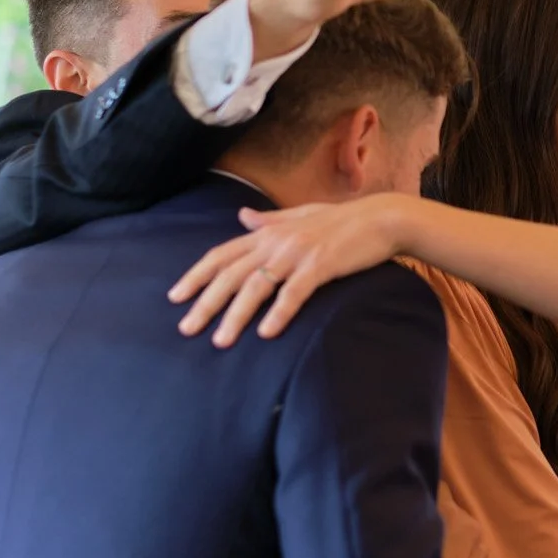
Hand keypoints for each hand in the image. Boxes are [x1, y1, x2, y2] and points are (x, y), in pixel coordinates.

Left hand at [167, 196, 408, 346]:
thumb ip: (268, 219)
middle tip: (187, 329)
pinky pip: (293, 293)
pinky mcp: (321, 266)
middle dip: (205, 303)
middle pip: (231, 274)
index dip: (196, 275)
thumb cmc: (343, 220)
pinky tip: (267, 334)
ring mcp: (298, 253)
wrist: (382, 218)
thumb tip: (242, 216)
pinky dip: (278, 313)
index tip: (175, 297)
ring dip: (236, 316)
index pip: (221, 255)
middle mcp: (276, 241)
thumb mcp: (301, 215)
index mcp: (269, 232)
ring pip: (256, 287)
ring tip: (221, 341)